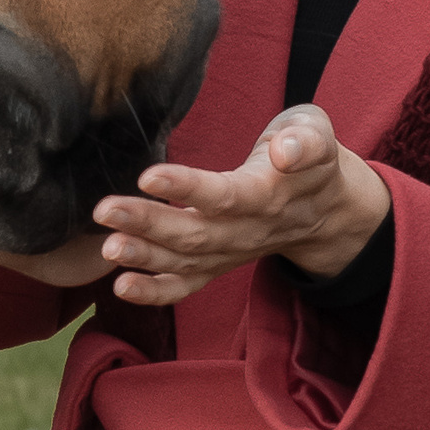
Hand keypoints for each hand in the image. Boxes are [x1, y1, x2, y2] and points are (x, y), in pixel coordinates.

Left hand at [85, 106, 390, 307]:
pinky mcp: (218, 266)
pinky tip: (121, 287)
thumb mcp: (317, 136)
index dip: (188, 188)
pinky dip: (155, 293)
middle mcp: (248, 231)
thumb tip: (286, 151)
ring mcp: (231, 253)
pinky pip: (188, 285)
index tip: (148, 176)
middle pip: (195, 233)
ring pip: (184, 260)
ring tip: (108, 247)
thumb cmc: (309, 157)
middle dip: (148, 224)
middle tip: (104, 210)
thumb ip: (307, 141)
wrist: (324, 208)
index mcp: (270, 195)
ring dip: (144, 256)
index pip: (225, 195)